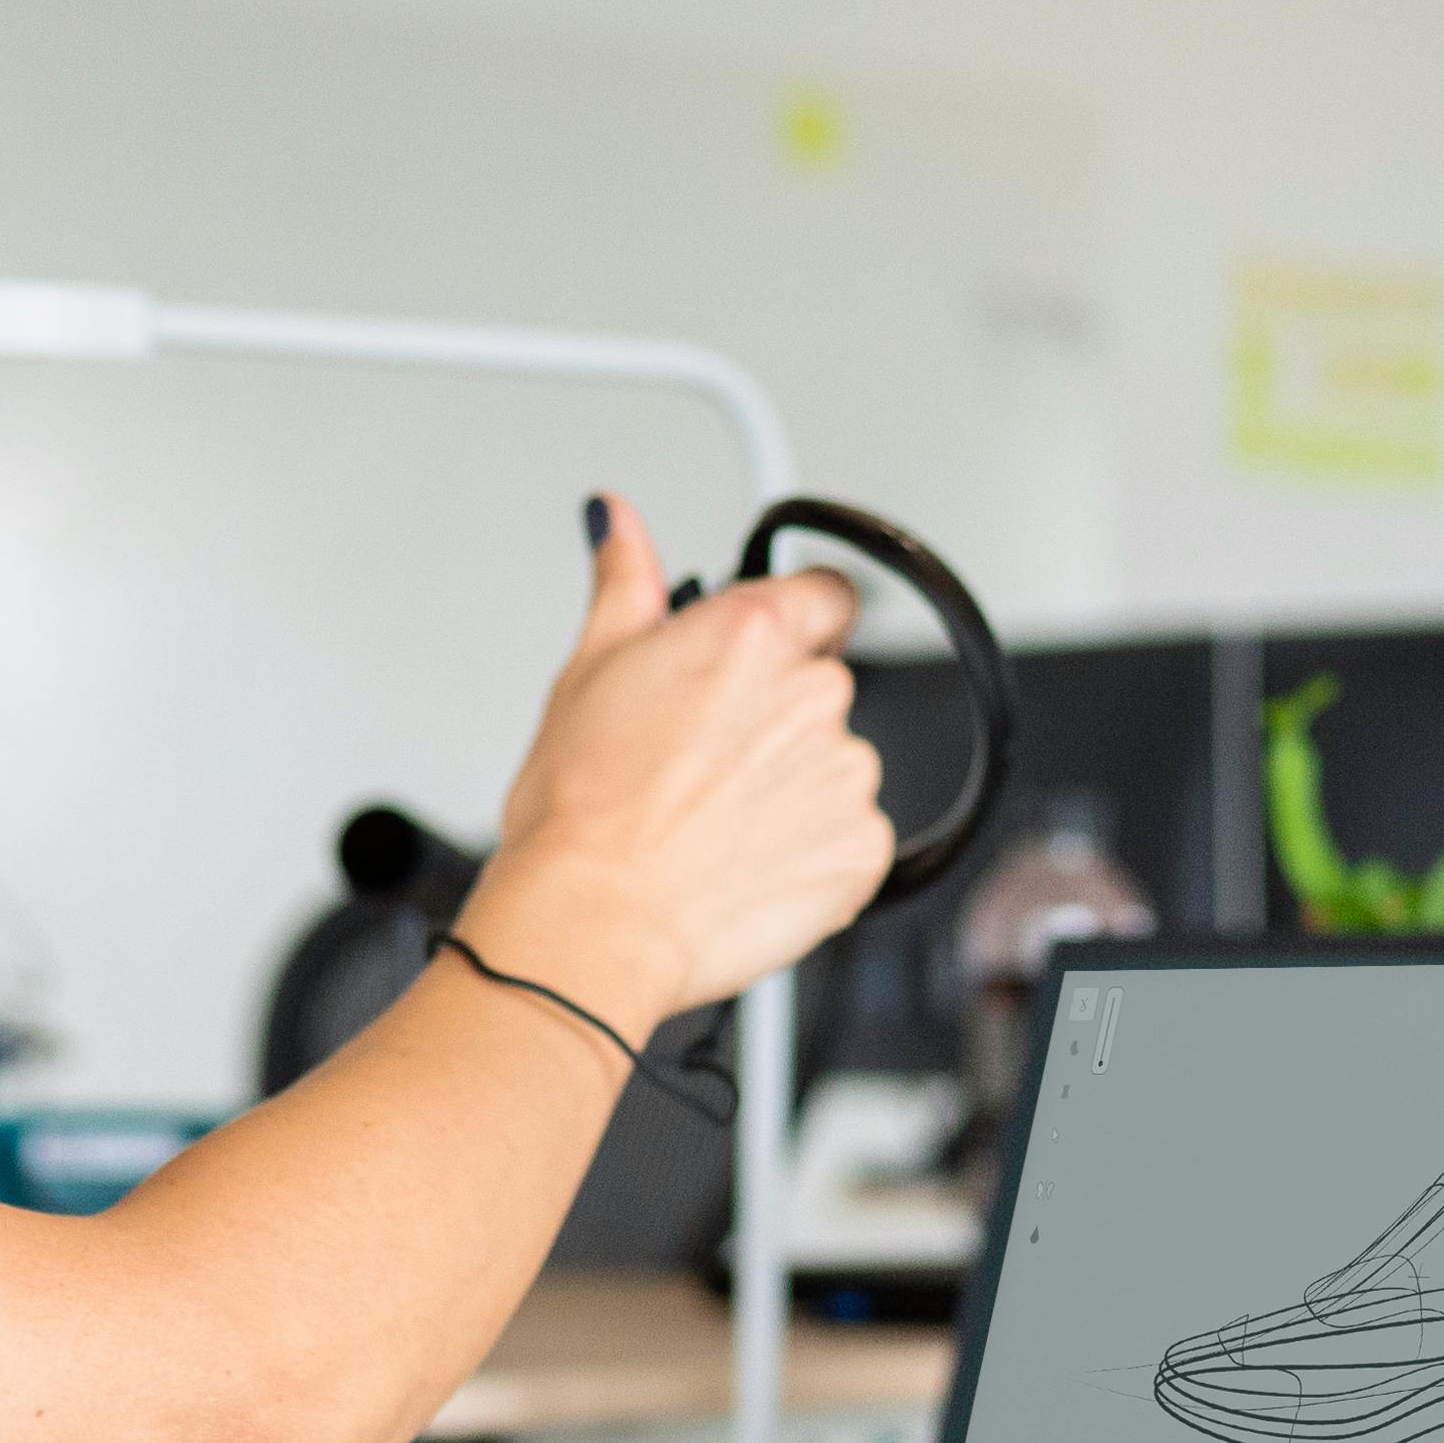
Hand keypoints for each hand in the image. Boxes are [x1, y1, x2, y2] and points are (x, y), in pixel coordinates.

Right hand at [469, 496, 891, 1029]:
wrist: (595, 922)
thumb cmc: (581, 813)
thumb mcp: (587, 673)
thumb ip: (627, 583)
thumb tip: (619, 519)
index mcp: (754, 635)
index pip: (825, 595)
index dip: (794, 624)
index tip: (760, 660)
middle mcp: (814, 695)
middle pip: (819, 687)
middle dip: (771, 719)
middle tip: (698, 765)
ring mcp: (846, 776)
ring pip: (833, 766)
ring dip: (790, 787)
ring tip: (711, 825)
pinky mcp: (861, 852)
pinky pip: (848, 838)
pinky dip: (809, 852)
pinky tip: (742, 865)